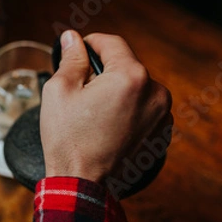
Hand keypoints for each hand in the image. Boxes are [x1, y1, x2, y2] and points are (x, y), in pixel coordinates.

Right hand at [40, 30, 172, 183]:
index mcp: (131, 76)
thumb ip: (71, 58)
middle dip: (103, 72)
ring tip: (93, 113)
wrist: (82, 184)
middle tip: (80, 90)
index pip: (112, 43)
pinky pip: (144, 108)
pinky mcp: (162, 132)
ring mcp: (162, 114)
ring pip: (136, 87)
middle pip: (126, 66)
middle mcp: (155, 92)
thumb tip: (73, 38)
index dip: (90, 43)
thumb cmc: (67, 139)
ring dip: (117, 91)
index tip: (77, 50)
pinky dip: (128, 110)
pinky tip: (107, 126)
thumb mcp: (59, 90)